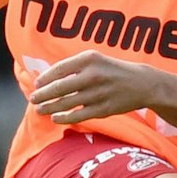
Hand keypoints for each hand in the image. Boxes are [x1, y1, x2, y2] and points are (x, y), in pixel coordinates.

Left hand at [29, 50, 156, 124]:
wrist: (143, 84)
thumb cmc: (113, 70)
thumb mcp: (96, 59)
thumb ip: (74, 66)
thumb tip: (47, 78)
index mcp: (89, 59)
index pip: (59, 69)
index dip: (44, 78)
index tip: (36, 84)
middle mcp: (93, 75)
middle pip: (59, 87)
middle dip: (42, 95)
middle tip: (33, 99)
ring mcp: (98, 93)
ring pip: (66, 103)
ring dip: (50, 107)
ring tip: (40, 109)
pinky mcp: (104, 109)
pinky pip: (79, 115)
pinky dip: (64, 117)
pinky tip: (55, 118)